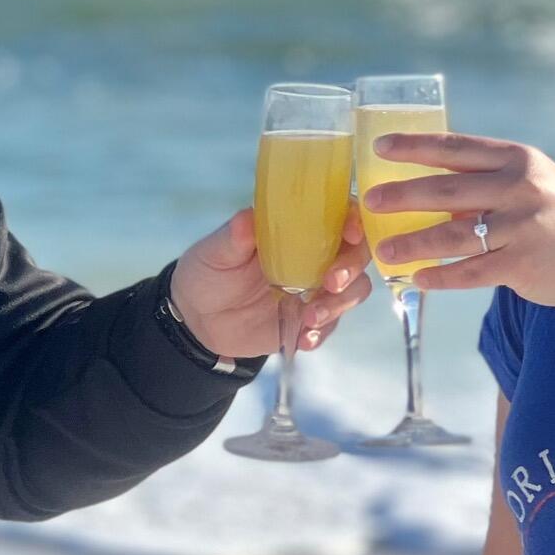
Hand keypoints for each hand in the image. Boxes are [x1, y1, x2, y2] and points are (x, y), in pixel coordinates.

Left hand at [167, 204, 374, 358]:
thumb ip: (234, 238)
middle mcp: (314, 256)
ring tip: (309, 318)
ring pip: (352, 291)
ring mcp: (315, 289)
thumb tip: (247, 218)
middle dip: (351, 268)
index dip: (354, 220)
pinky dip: (322, 333)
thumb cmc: (208, 273)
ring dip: (338, 304)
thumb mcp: (214, 252)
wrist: (198, 320)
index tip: (351, 233)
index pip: (338, 215)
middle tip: (331, 283)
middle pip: (356, 255)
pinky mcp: (310, 320)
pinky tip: (304, 339)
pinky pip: (331, 325)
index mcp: (295, 229)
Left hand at [362, 133, 554, 316]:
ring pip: (453, 236)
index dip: (415, 146)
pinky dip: (442, 277)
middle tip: (369, 201)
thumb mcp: (533, 186)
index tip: (380, 146)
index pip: (457, 148)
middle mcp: (520, 188)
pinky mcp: (523, 264)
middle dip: (403, 195)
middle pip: (447, 190)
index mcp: (518, 160)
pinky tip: (418, 279)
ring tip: (383, 250)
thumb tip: (430, 189)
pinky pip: (470, 272)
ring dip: (413, 244)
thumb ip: (489, 183)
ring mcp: (523, 227)